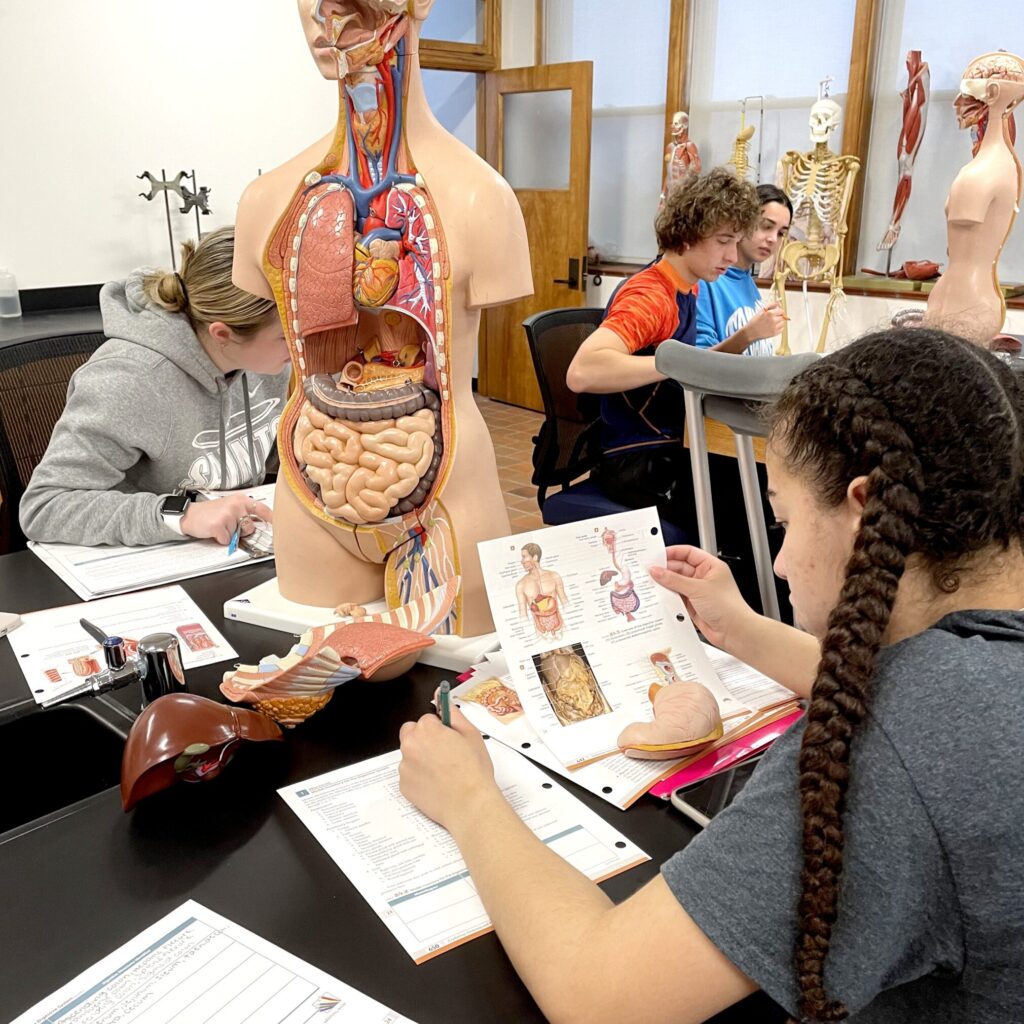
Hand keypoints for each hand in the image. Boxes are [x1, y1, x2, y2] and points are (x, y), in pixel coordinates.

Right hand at [180, 493, 272, 544]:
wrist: (190, 515)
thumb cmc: (211, 512)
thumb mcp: (231, 507)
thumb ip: (246, 513)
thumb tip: (262, 525)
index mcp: (241, 500)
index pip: (263, 510)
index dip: (272, 519)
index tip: (281, 526)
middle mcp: (236, 505)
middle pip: (251, 527)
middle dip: (242, 531)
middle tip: (229, 525)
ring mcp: (228, 515)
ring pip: (239, 535)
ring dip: (230, 535)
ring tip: (221, 526)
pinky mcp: (219, 525)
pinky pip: (227, 540)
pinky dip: (221, 539)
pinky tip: (214, 531)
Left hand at [398, 704, 497, 832]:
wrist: (470, 804)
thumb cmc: (473, 770)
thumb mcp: (471, 733)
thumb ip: (453, 713)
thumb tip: (441, 696)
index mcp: (426, 729)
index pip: (428, 719)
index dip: (441, 729)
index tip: (450, 739)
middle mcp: (410, 745)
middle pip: (412, 733)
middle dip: (424, 739)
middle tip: (445, 753)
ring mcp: (405, 767)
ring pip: (410, 755)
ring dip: (422, 758)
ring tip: (444, 772)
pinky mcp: (404, 786)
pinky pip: (409, 774)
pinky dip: (419, 777)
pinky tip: (437, 784)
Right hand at [650, 545, 756, 651]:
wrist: (734, 631)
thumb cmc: (728, 607)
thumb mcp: (697, 589)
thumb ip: (674, 580)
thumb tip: (658, 571)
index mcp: (710, 566)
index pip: (688, 553)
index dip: (672, 553)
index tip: (657, 556)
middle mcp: (704, 577)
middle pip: (680, 568)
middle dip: (665, 570)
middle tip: (650, 572)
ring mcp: (698, 591)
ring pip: (676, 584)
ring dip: (666, 585)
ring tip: (653, 585)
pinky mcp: (693, 605)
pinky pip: (677, 597)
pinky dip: (669, 598)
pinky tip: (661, 597)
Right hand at [741, 303, 785, 345]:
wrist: (750, 332)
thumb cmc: (755, 321)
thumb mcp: (761, 311)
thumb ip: (771, 305)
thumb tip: (779, 303)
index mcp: (770, 313)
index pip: (781, 311)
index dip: (779, 311)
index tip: (777, 313)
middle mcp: (773, 320)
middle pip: (782, 317)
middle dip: (778, 317)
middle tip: (772, 319)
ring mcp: (774, 327)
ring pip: (782, 323)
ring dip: (779, 322)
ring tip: (772, 323)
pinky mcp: (774, 333)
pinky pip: (781, 329)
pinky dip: (779, 328)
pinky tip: (772, 327)